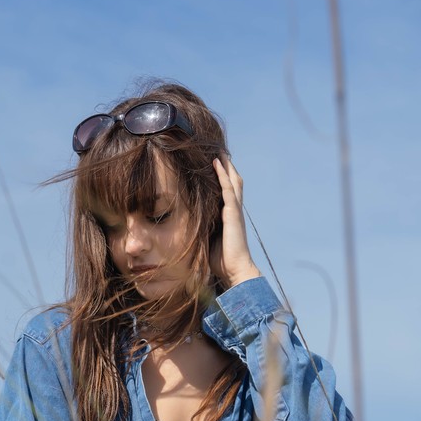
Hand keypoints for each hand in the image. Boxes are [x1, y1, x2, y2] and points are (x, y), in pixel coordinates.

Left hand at [210, 155, 260, 290]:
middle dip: (226, 166)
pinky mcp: (233, 213)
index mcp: (228, 217)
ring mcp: (234, 211)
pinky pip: (228, 189)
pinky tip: (216, 162)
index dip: (221, 177)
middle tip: (218, 150)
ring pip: (232, 181)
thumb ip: (202, 230)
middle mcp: (233, 211)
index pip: (226, 191)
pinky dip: (222, 174)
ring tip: (218, 150)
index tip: (213, 164)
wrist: (235, 271)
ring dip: (225, 165)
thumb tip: (186, 228)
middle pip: (232, 182)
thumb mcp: (207, 242)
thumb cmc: (221, 262)